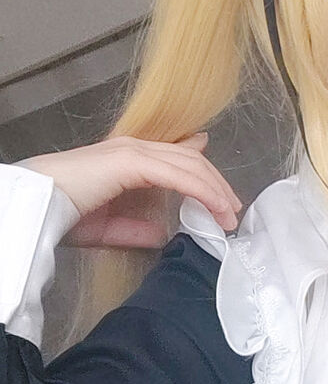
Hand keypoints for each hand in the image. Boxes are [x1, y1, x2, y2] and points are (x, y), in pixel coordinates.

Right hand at [20, 131, 241, 248]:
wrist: (39, 206)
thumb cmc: (64, 214)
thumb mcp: (109, 228)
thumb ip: (136, 229)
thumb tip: (161, 235)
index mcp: (128, 159)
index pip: (177, 158)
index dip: (204, 174)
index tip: (223, 196)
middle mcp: (134, 148)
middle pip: (190, 160)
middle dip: (217, 185)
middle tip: (233, 211)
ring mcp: (133, 151)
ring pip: (190, 165)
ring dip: (216, 190)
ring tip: (230, 215)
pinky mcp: (132, 162)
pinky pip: (179, 175)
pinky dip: (203, 191)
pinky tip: (217, 208)